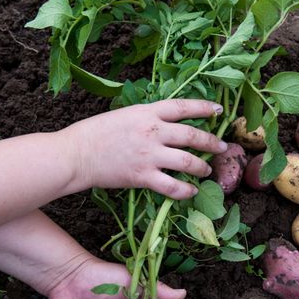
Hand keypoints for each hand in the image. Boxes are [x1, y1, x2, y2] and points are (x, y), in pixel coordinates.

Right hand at [67, 98, 227, 199]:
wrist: (76, 154)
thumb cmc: (95, 133)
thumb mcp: (124, 115)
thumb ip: (146, 117)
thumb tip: (165, 123)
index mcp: (147, 112)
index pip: (182, 107)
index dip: (203, 108)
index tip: (217, 111)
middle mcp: (152, 131)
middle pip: (192, 135)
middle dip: (211, 142)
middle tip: (222, 147)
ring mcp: (149, 154)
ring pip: (187, 161)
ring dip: (201, 167)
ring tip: (207, 170)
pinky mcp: (143, 176)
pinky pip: (172, 185)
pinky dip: (185, 190)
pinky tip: (191, 192)